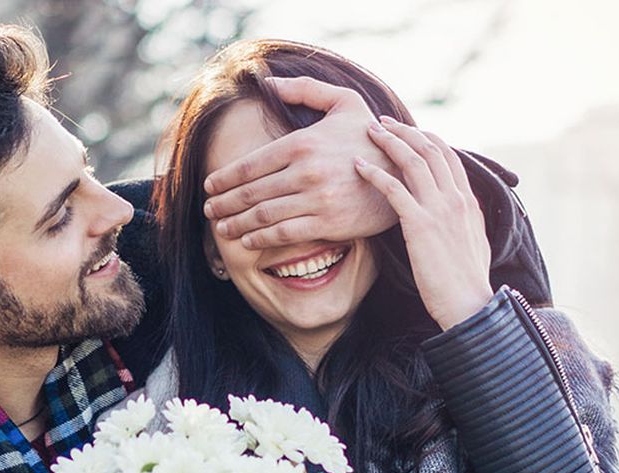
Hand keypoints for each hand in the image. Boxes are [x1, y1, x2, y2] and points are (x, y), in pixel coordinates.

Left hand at [202, 76, 398, 248]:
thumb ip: (305, 89)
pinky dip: (260, 239)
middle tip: (209, 211)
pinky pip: (283, 234)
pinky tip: (248, 241)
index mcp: (302, 142)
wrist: (409, 173)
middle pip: (250, 193)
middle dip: (223, 204)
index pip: (250, 165)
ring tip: (222, 229)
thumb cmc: (372, 136)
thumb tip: (268, 85)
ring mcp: (316, 199)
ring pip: (262, 215)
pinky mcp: (328, 222)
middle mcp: (304, 171)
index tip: (209, 187)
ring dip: (236, 224)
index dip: (224, 179)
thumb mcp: (344, 101)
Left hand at [354, 116, 494, 329]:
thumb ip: (464, 222)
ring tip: (369, 131)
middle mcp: (457, 198)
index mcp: (469, 201)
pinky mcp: (421, 225)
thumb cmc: (466, 283)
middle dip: (405, 130)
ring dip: (390, 141)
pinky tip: (358, 166)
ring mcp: (440, 209)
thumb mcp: (472, 243)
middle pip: (430, 149)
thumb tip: (456, 214)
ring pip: (413, 161)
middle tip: (381, 121)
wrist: (469, 305)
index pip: (448, 156)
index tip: (406, 131)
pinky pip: (394, 189)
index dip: (425, 139)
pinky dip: (375, 173)